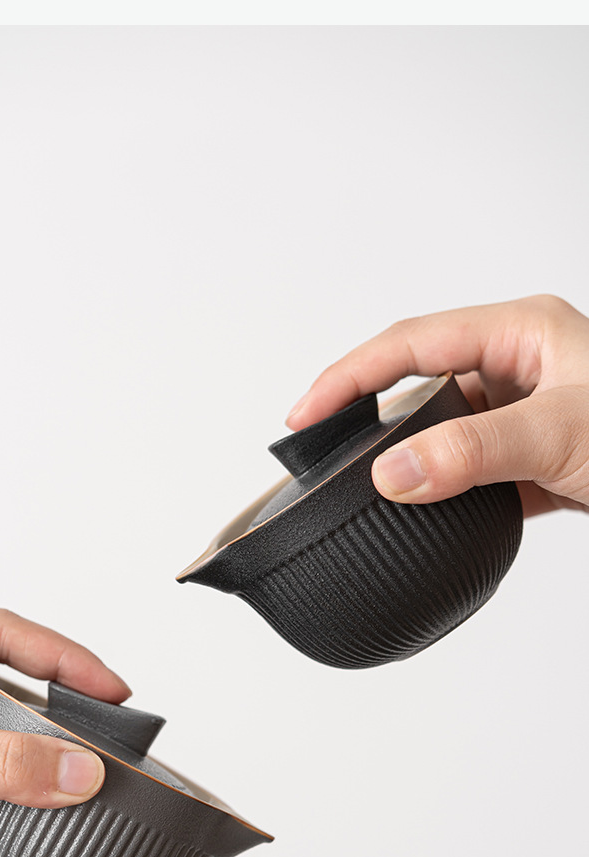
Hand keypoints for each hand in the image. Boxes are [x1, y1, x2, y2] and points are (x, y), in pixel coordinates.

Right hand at [286, 294, 588, 517]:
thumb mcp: (559, 433)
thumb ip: (474, 450)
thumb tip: (392, 472)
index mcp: (523, 333)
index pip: (411, 343)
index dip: (350, 377)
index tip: (305, 415)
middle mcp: (521, 368)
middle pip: (419, 385)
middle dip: (368, 417)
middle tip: (318, 450)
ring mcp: (526, 416)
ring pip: (441, 434)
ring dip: (409, 462)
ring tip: (364, 488)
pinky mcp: (535, 465)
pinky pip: (469, 476)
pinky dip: (441, 498)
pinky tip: (423, 516)